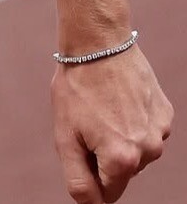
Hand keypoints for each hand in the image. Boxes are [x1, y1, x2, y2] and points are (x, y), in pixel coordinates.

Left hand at [52, 45, 172, 201]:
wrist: (98, 42)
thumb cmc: (77, 87)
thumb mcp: (65, 136)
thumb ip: (78, 179)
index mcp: (123, 160)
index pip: (108, 193)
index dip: (90, 173)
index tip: (82, 148)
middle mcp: (148, 151)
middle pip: (122, 171)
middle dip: (104, 154)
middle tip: (88, 120)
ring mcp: (160, 132)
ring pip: (136, 150)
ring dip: (120, 136)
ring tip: (103, 107)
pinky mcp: (166, 114)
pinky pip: (147, 130)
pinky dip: (133, 120)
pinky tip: (119, 99)